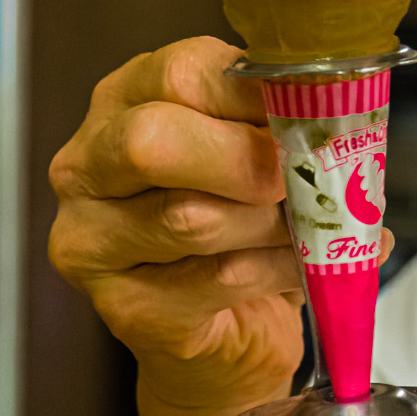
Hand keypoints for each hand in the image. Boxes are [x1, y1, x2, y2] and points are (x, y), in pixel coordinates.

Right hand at [49, 37, 307, 415]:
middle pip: (154, 140)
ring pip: (191, 217)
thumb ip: (273, 121)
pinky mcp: (129, 309)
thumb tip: (330, 106)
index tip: (308, 115)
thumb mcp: (255, 152)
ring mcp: (93, 242)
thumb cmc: (243, 226)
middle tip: (302, 177)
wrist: (229, 340)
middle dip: (249, 160)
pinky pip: (219, 278)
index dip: (256, 94)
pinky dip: (281, 269)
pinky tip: (305, 268)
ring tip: (314, 228)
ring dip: (273, 223)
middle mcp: (86, 166)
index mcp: (122, 101)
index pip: (179, 74)